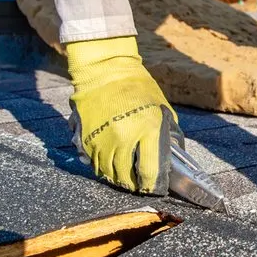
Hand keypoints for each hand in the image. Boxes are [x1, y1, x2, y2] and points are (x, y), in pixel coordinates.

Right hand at [66, 36, 182, 194]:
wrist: (104, 70)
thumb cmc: (137, 88)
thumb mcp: (162, 109)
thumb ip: (167, 135)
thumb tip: (172, 156)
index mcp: (147, 130)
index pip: (150, 171)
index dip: (153, 184)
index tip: (155, 186)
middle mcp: (123, 138)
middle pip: (126, 176)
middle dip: (135, 184)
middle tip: (140, 184)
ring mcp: (101, 139)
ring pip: (108, 173)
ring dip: (117, 178)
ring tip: (125, 177)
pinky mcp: (84, 138)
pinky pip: (92, 162)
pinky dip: (101, 166)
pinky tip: (109, 163)